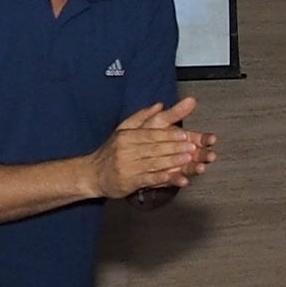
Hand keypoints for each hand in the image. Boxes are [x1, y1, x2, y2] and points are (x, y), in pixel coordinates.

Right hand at [90, 98, 217, 198]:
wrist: (93, 174)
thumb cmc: (111, 152)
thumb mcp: (123, 129)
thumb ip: (142, 117)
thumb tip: (159, 105)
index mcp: (127, 136)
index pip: (151, 134)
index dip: (169, 135)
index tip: (185, 135)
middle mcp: (126, 150)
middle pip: (155, 148)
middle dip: (176, 148)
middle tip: (193, 148)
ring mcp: (128, 166)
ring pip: (154, 163)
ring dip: (173, 162)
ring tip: (188, 160)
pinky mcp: (129, 181)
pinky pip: (148, 179)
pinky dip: (162, 178)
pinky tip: (173, 177)